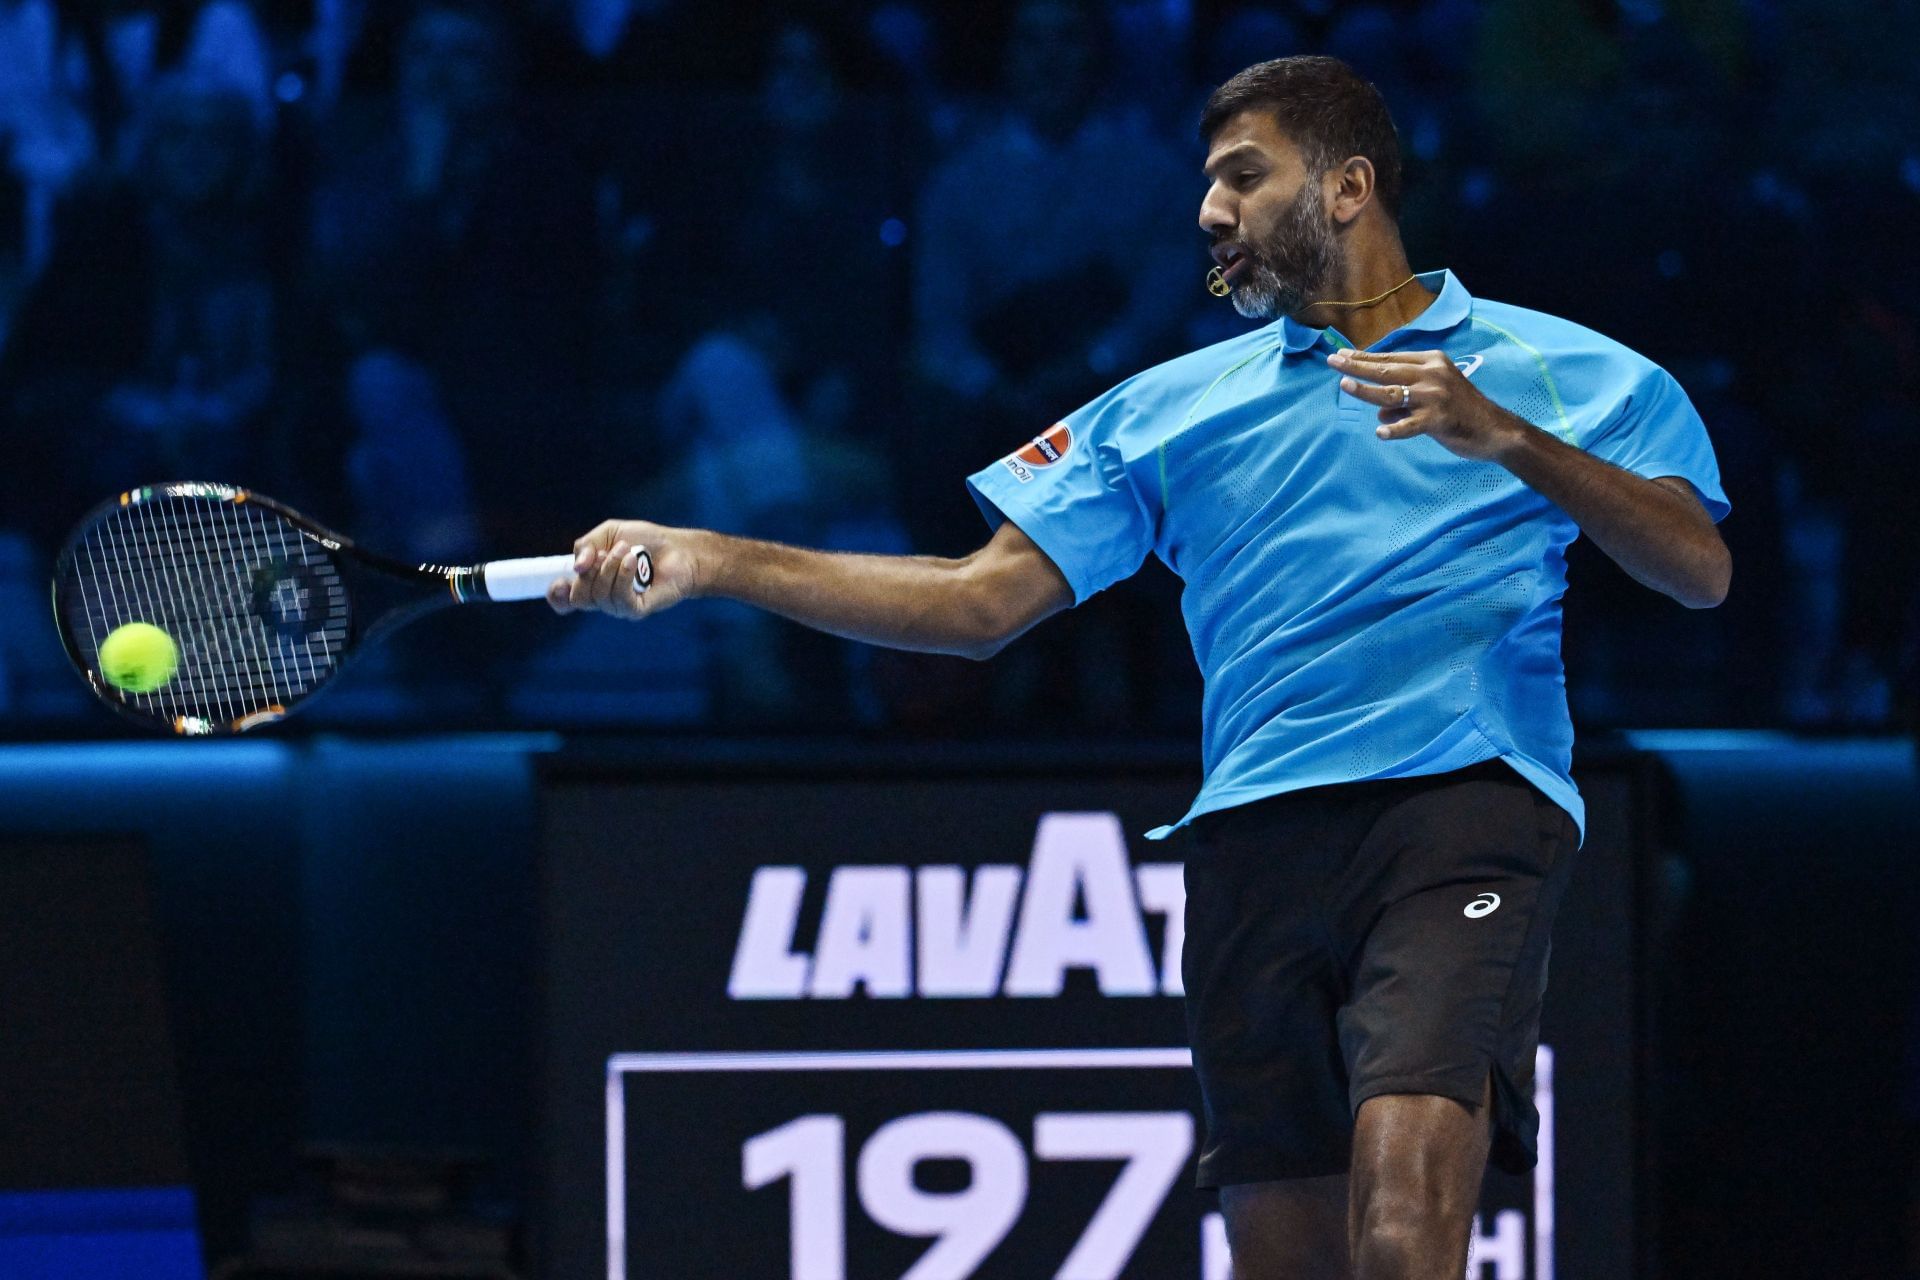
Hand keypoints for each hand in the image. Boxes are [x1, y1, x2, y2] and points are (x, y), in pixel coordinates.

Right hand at [546, 519, 702, 618]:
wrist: (678, 548)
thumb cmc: (644, 541)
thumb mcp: (609, 533)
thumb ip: (586, 545)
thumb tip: (576, 567)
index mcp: (591, 581)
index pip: (565, 601)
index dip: (558, 595)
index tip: (562, 581)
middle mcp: (602, 597)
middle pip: (579, 598)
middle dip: (589, 572)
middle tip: (607, 552)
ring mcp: (619, 606)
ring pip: (599, 597)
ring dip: (610, 568)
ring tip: (627, 551)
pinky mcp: (637, 609)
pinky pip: (620, 601)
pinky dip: (623, 577)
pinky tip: (632, 561)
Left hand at [1327, 348, 1525, 461]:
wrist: (1495, 429)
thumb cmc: (1461, 411)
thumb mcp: (1433, 395)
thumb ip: (1405, 400)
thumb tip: (1378, 413)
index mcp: (1432, 361)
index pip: (1391, 358)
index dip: (1364, 357)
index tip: (1342, 355)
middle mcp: (1432, 374)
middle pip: (1386, 369)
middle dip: (1356, 366)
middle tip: (1332, 362)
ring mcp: (1435, 397)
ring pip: (1391, 393)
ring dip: (1365, 391)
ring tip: (1345, 387)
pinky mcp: (1438, 420)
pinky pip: (1410, 425)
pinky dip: (1394, 429)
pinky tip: (1381, 432)